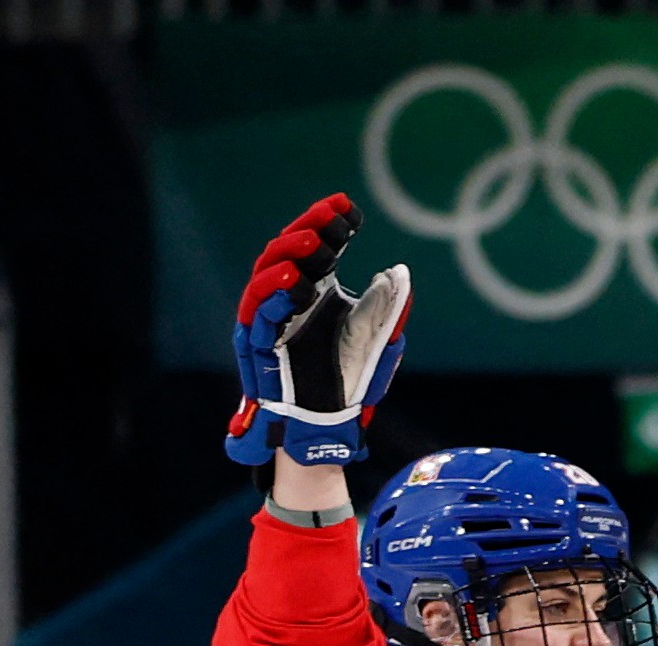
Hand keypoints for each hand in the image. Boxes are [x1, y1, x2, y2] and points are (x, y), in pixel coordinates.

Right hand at [226, 196, 409, 468]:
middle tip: (329, 216)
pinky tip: (294, 282)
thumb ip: (388, 312)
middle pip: (288, 252)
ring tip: (312, 242)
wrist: (329, 425)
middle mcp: (290, 299)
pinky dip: (274, 295)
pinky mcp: (258, 343)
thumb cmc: (350, 382)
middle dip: (308, 230)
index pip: (319, 247)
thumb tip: (399, 275)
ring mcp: (270, 319)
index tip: (348, 206)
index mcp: (317, 292)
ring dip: (288, 256)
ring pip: (267, 276)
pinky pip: (259, 314)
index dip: (330, 224)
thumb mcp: (379, 344)